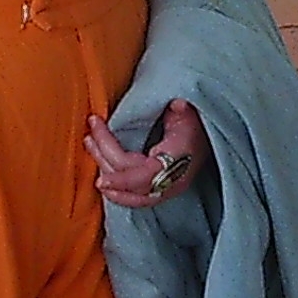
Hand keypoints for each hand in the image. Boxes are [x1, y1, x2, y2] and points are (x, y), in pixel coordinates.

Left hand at [88, 101, 207, 207]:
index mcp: (178, 162)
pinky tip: (100, 169)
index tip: (101, 181)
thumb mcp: (190, 112)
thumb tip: (177, 104)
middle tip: (90, 135)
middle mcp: (170, 180)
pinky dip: (114, 183)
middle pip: (130, 182)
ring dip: (105, 167)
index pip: (145, 178)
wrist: (206, 137)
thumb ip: (181, 109)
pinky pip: (131, 193)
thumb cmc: (196, 122)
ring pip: (128, 189)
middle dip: (105, 159)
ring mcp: (164, 186)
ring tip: (90, 142)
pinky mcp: (156, 187)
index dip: (122, 180)